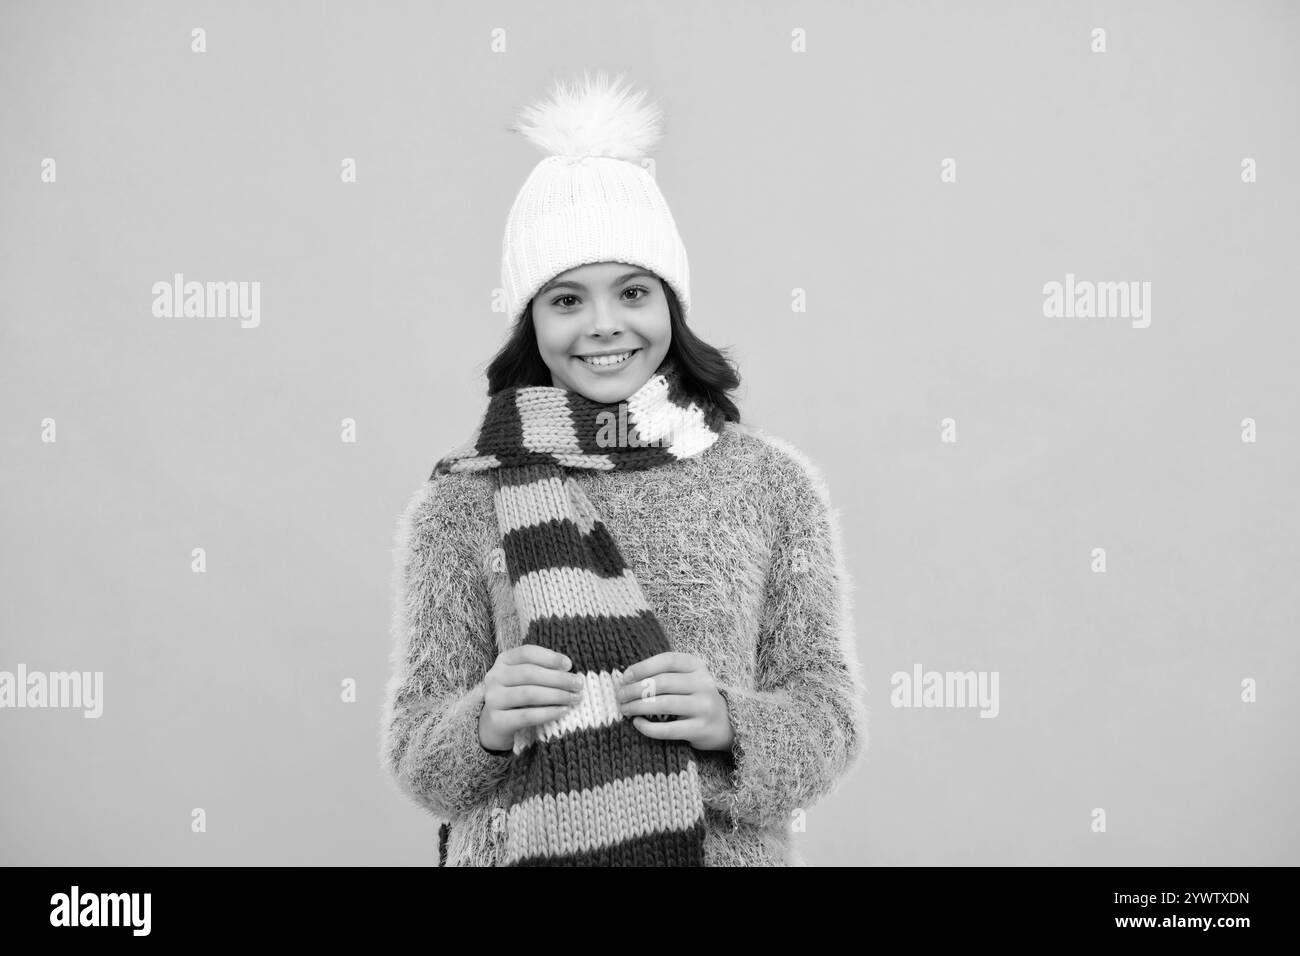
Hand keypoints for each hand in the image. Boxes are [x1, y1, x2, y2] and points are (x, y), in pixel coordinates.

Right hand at [478, 645, 585, 752]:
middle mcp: (494, 677)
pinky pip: (526, 716)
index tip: (569, 665)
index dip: (550, 657)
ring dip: (556, 695)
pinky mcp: (497, 721)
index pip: (527, 653)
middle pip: (529, 673)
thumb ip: (544, 670)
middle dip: (558, 678)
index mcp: (504, 661)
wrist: (495, 726)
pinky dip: (548, 713)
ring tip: (574, 698)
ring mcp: (493, 699)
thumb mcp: (527, 679)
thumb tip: (569, 668)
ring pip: (528, 694)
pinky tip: (563, 711)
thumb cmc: (519, 697)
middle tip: (578, 684)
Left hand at [616, 652, 735, 751]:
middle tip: (620, 696)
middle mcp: (704, 684)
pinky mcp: (701, 729)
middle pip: (662, 682)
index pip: (667, 660)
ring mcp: (704, 707)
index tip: (624, 677)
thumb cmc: (695, 698)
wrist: (726, 725)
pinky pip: (668, 729)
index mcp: (698, 666)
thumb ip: (663, 674)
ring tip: (625, 709)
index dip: (642, 667)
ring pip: (663, 704)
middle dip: (635, 689)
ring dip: (637, 707)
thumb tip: (625, 678)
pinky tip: (637, 724)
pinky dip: (647, 727)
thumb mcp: (686, 679)